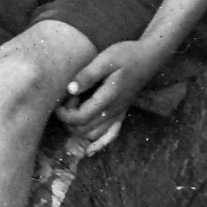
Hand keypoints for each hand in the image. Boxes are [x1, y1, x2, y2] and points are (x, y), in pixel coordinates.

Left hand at [56, 38, 170, 155]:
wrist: (149, 57)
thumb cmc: (126, 55)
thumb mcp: (105, 59)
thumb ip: (87, 75)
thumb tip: (70, 90)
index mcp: (108, 98)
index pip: (80, 117)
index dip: (64, 114)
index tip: (57, 103)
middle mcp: (114, 110)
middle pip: (85, 129)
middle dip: (68, 121)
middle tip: (63, 105)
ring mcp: (119, 113)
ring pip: (95, 135)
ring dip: (79, 130)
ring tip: (71, 114)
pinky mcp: (122, 112)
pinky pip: (112, 135)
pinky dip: (100, 144)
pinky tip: (90, 151)